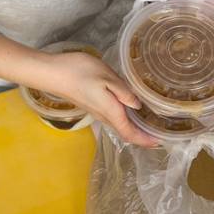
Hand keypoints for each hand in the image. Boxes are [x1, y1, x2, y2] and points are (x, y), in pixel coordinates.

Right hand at [33, 51, 158, 147]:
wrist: (52, 72)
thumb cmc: (80, 72)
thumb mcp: (106, 77)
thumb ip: (123, 92)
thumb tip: (138, 106)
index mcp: (110, 111)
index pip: (130, 133)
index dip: (145, 140)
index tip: (160, 142)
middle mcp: (103, 116)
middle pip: (125, 132)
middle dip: (142, 136)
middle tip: (160, 133)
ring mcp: (96, 112)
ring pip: (118, 125)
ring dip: (133, 128)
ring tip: (149, 123)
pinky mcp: (91, 105)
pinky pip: (112, 118)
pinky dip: (124, 119)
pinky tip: (130, 109)